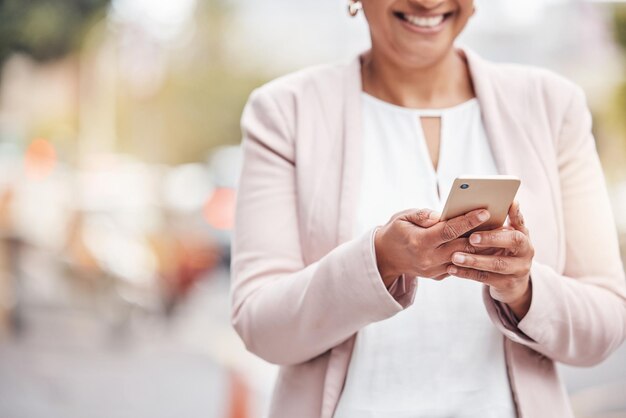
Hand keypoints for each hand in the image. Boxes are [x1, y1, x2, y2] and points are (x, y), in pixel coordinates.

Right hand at [374, 207, 490, 287]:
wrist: (386, 257)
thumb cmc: (396, 231)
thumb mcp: (402, 217)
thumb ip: (421, 215)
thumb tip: (439, 215)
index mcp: (420, 242)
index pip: (448, 231)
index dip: (467, 221)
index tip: (484, 212)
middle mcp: (429, 259)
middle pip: (462, 247)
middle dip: (483, 235)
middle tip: (502, 223)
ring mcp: (434, 269)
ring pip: (465, 258)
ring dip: (483, 248)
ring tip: (500, 235)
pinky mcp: (439, 275)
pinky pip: (461, 265)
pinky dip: (474, 256)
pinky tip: (487, 246)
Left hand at [447, 201, 533, 319]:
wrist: (512, 282)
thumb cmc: (503, 251)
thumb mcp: (506, 236)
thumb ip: (503, 221)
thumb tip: (508, 201)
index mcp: (524, 236)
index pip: (521, 222)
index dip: (514, 214)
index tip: (503, 206)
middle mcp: (526, 252)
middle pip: (513, 241)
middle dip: (491, 238)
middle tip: (472, 237)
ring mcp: (518, 269)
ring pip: (497, 264)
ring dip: (474, 260)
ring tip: (455, 257)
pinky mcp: (507, 284)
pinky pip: (485, 278)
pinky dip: (467, 273)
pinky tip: (452, 269)